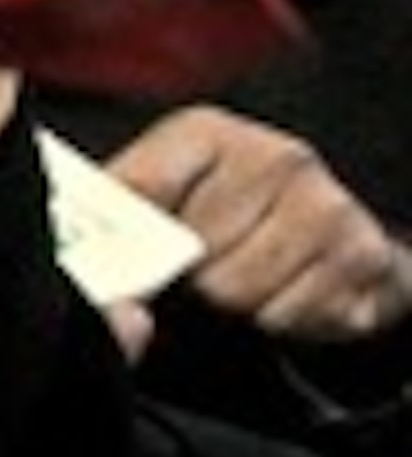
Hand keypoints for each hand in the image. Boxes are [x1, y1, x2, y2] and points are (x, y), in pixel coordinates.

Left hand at [106, 106, 411, 343]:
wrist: (327, 240)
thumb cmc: (224, 220)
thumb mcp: (160, 203)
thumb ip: (111, 223)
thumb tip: (93, 283)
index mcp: (205, 134)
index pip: (138, 190)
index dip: (122, 242)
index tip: (119, 261)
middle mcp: (276, 157)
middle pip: (190, 252)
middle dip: (182, 276)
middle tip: (194, 272)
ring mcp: (325, 204)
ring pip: (237, 293)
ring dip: (229, 306)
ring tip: (235, 283)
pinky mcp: (362, 255)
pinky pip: (286, 317)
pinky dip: (277, 322)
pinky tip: (280, 295)